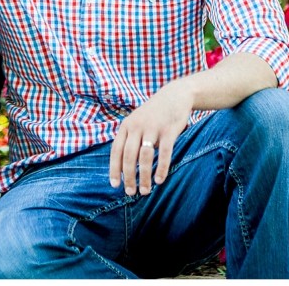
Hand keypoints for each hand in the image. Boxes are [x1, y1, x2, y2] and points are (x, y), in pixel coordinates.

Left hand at [108, 80, 192, 195]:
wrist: (174, 95)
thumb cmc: (154, 114)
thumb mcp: (137, 122)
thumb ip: (130, 139)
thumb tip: (123, 165)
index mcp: (126, 126)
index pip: (116, 150)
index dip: (114, 168)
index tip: (114, 185)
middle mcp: (136, 126)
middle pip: (129, 156)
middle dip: (129, 176)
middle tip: (130, 192)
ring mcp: (152, 128)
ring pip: (145, 156)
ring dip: (144, 176)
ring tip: (145, 191)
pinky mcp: (168, 130)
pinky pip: (164, 152)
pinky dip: (161, 167)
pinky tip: (159, 180)